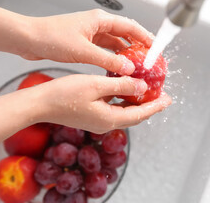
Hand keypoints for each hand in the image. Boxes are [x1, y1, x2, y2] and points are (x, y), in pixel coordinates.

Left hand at [21, 9, 153, 74]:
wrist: (29, 39)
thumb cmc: (51, 37)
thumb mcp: (83, 51)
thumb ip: (107, 60)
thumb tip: (128, 68)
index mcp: (99, 20)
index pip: (130, 26)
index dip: (145, 37)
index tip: (155, 49)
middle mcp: (97, 25)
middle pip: (124, 34)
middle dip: (137, 47)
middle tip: (148, 60)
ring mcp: (90, 34)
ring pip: (114, 44)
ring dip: (124, 54)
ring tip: (136, 66)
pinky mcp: (84, 43)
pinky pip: (104, 50)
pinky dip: (112, 58)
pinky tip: (117, 68)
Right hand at [28, 74, 171, 133]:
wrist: (40, 104)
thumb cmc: (64, 94)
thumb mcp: (97, 85)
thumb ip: (122, 86)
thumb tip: (142, 87)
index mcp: (110, 119)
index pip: (141, 114)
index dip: (156, 106)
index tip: (168, 99)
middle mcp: (105, 124)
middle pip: (134, 116)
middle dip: (149, 106)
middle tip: (160, 96)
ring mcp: (97, 122)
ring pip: (124, 114)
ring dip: (136, 104)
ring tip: (145, 92)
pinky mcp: (90, 117)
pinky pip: (113, 111)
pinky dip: (123, 102)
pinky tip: (123, 91)